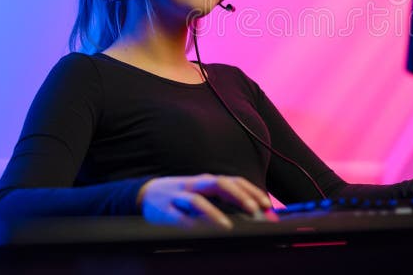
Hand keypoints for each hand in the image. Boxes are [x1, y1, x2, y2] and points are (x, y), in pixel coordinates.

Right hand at [136, 174, 271, 228]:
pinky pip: (177, 217)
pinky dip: (188, 224)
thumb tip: (253, 213)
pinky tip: (198, 231)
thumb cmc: (181, 196)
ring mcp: (179, 196)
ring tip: (227, 227)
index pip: (233, 181)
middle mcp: (196, 185)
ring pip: (197, 201)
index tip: (266, 204)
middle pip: (219, 183)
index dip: (251, 190)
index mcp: (207, 181)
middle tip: (253, 209)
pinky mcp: (164, 210)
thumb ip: (224, 201)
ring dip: (213, 213)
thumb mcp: (204, 194)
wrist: (145, 194)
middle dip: (238, 195)